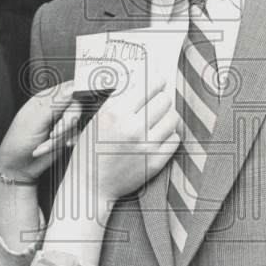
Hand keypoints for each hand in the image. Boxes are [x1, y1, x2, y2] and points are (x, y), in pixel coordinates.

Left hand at [0, 81, 81, 183]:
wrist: (18, 166)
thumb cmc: (19, 141)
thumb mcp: (36, 121)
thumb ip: (56, 104)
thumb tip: (72, 87)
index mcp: (45, 99)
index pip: (68, 89)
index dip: (75, 97)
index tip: (73, 109)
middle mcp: (55, 108)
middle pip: (76, 107)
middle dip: (67, 123)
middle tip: (54, 134)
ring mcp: (62, 122)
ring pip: (77, 123)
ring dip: (63, 136)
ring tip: (46, 143)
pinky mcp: (67, 135)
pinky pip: (77, 135)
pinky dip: (67, 142)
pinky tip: (54, 148)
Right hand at [73, 76, 179, 203]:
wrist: (91, 185)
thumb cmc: (91, 150)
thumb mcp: (97, 119)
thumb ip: (119, 102)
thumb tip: (143, 83)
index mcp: (115, 112)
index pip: (148, 85)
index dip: (156, 80)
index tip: (158, 80)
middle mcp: (132, 127)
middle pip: (164, 100)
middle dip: (162, 98)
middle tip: (158, 101)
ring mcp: (146, 145)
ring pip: (173, 118)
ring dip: (168, 116)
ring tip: (159, 119)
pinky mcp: (155, 162)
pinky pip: (175, 139)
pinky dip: (170, 135)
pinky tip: (160, 136)